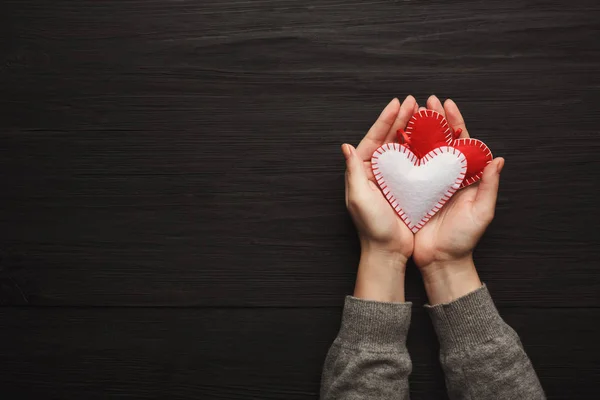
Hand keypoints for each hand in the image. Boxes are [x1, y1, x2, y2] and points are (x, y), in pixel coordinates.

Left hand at [343, 96, 417, 301]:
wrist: (388, 252)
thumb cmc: (372, 227)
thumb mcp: (359, 198)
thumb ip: (353, 171)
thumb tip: (346, 146)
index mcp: (362, 172)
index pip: (372, 140)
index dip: (384, 121)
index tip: (396, 104)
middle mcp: (376, 173)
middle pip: (388, 140)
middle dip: (400, 119)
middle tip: (413, 101)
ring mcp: (392, 180)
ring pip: (402, 148)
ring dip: (412, 130)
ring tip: (423, 113)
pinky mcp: (406, 188)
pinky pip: (414, 163)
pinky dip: (421, 149)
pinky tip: (432, 137)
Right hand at [412, 96, 504, 303]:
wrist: (440, 260)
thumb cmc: (463, 239)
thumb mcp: (481, 212)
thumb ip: (489, 186)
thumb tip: (498, 160)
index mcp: (465, 177)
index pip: (461, 143)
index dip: (455, 122)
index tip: (447, 105)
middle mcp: (446, 176)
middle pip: (440, 141)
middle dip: (434, 120)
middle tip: (426, 101)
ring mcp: (428, 183)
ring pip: (422, 151)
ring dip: (416, 132)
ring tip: (409, 114)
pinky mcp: (413, 192)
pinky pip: (408, 168)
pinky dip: (402, 153)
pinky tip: (395, 140)